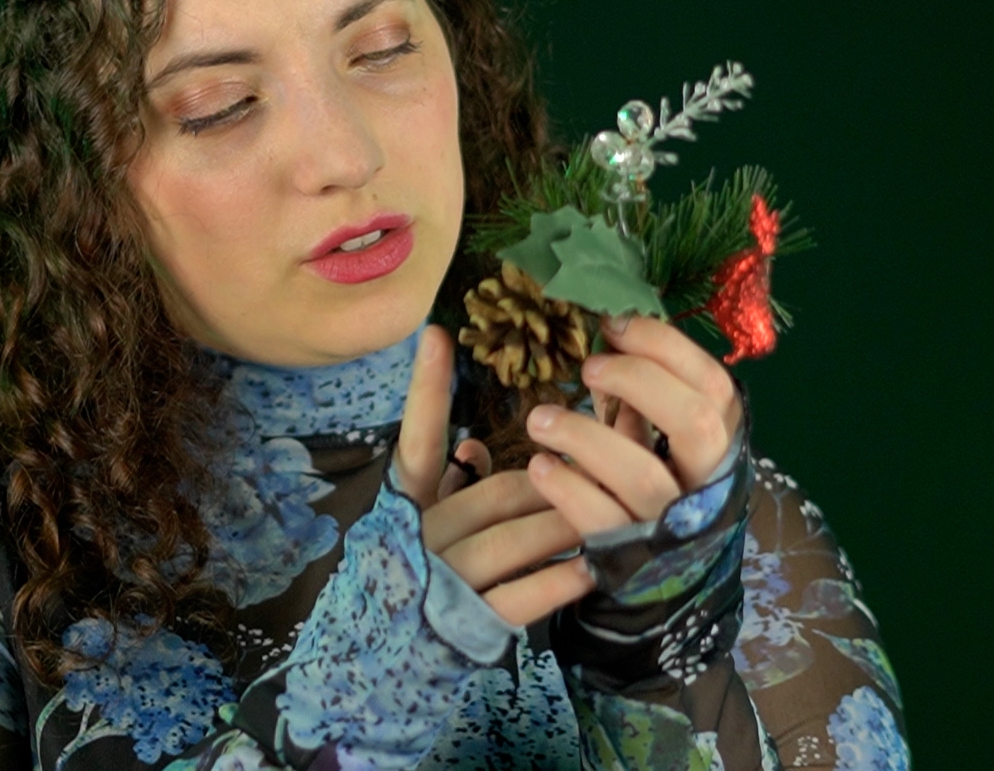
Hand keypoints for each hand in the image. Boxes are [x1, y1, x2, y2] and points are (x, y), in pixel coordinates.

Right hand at [395, 325, 594, 626]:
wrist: (385, 660)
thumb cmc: (418, 575)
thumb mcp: (422, 521)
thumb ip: (447, 482)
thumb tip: (475, 444)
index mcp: (407, 505)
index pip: (416, 439)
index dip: (425, 388)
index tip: (437, 333)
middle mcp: (419, 537)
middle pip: (496, 493)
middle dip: (554, 481)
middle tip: (604, 468)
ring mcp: (440, 582)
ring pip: (511, 542)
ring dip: (564, 527)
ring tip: (608, 515)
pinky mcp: (465, 626)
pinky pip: (518, 598)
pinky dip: (557, 583)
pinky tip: (589, 570)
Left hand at [523, 315, 742, 536]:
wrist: (657, 585)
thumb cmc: (653, 491)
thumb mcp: (659, 443)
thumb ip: (642, 400)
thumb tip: (605, 338)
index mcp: (722, 444)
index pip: (713, 384)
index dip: (665, 346)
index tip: (613, 325)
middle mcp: (706, 484)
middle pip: (694, 421)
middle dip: (638, 381)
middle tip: (587, 367)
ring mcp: (673, 526)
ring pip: (641, 475)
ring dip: (585, 436)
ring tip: (538, 419)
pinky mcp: (634, 558)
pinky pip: (601, 520)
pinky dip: (568, 488)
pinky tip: (540, 466)